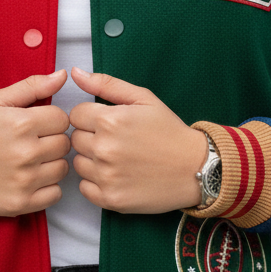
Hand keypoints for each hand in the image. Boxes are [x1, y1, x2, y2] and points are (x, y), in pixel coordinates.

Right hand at [0, 71, 70, 215]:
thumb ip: (32, 87)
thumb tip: (63, 75)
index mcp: (21, 123)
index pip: (63, 119)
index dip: (51, 120)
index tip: (36, 125)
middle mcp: (25, 152)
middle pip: (65, 144)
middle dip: (52, 141)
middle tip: (31, 143)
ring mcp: (24, 180)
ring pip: (63, 168)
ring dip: (51, 164)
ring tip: (29, 161)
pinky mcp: (21, 203)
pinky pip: (56, 193)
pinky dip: (46, 187)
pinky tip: (29, 180)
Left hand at [68, 68, 205, 213]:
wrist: (196, 168)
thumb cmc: (169, 131)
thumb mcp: (143, 99)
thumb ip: (106, 84)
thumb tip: (74, 73)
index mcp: (110, 120)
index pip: (75, 115)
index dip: (90, 117)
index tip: (108, 123)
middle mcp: (104, 149)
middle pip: (75, 139)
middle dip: (91, 137)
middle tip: (117, 141)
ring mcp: (106, 176)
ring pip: (77, 163)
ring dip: (92, 160)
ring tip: (118, 159)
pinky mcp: (110, 199)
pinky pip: (84, 188)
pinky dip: (95, 182)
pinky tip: (116, 176)